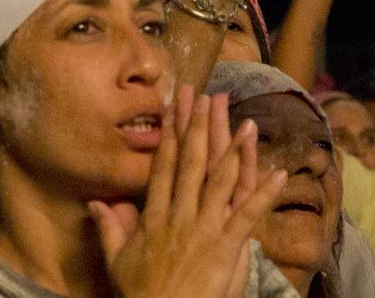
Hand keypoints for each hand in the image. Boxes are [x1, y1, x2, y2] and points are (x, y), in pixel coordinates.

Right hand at [90, 87, 284, 297]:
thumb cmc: (140, 296)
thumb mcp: (116, 261)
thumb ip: (109, 229)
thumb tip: (94, 203)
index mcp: (154, 218)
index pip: (164, 168)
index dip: (171, 136)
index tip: (174, 108)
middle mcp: (179, 216)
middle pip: (191, 164)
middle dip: (199, 128)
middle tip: (206, 97)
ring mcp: (204, 230)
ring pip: (220, 181)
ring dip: (235, 150)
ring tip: (247, 122)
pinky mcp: (225, 247)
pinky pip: (247, 215)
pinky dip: (264, 194)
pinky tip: (279, 174)